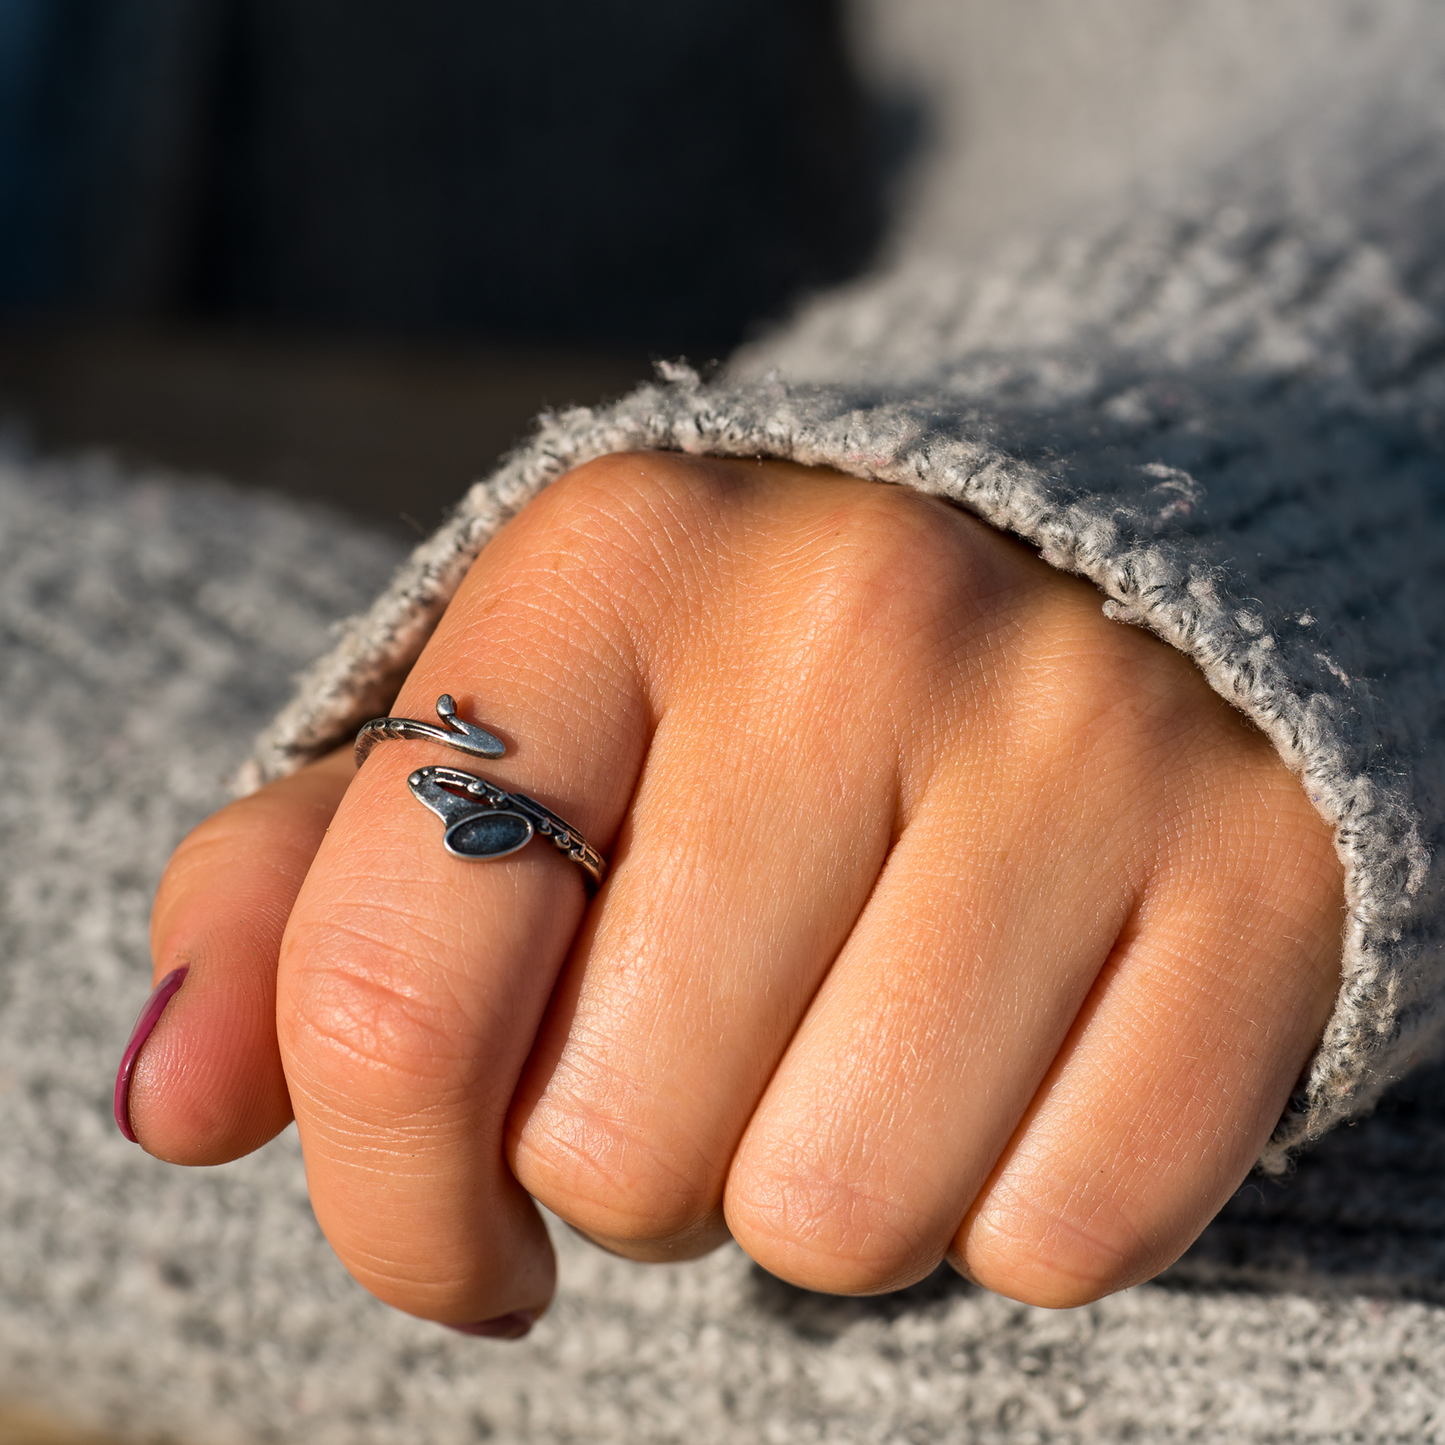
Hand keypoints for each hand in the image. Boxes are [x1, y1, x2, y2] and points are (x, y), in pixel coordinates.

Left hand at [131, 452, 1342, 1329]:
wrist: (1081, 569)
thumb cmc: (751, 689)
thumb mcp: (520, 727)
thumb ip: (311, 894)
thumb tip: (165, 1095)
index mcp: (620, 559)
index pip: (387, 982)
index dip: (383, 1184)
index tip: (454, 1220)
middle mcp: (858, 617)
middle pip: (619, 1145)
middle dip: (635, 1160)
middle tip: (716, 1046)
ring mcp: (1084, 739)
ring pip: (842, 1215)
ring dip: (810, 1189)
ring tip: (854, 1044)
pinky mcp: (1270, 873)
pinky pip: (1067, 1231)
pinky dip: (1011, 1199)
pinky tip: (1010, 1053)